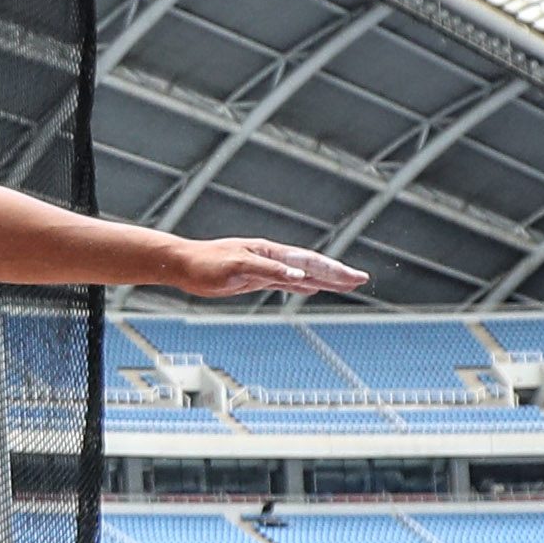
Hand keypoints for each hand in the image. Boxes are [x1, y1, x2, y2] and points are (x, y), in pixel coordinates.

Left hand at [182, 237, 368, 296]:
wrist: (182, 264)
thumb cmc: (205, 264)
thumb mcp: (237, 267)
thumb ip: (268, 271)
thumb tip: (297, 277)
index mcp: (271, 253)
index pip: (310, 262)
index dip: (334, 271)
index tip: (355, 278)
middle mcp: (271, 259)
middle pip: (312, 267)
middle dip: (337, 274)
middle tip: (361, 280)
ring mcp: (265, 269)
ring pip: (302, 275)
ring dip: (324, 280)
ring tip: (346, 285)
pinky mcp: (254, 279)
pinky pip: (285, 283)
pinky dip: (301, 286)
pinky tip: (310, 289)